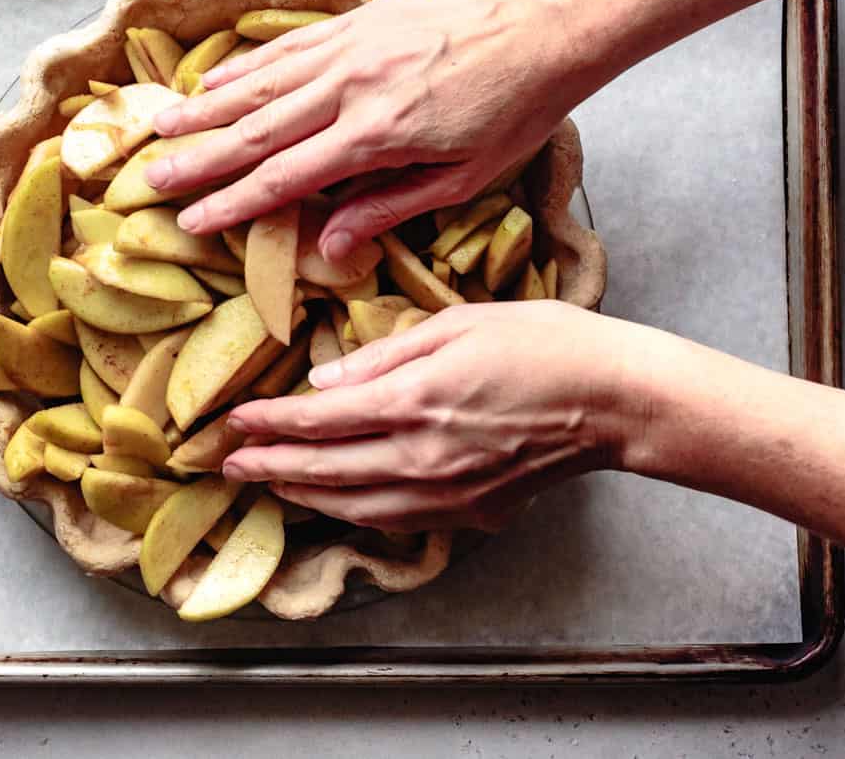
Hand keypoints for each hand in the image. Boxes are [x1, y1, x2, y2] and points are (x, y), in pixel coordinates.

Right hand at [146, 0, 594, 261]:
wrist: (546, 26)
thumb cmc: (514, 111)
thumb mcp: (462, 178)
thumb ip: (389, 208)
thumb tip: (326, 243)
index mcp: (375, 136)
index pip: (284, 177)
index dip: (232, 202)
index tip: (191, 220)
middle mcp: (350, 88)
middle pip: (257, 129)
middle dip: (199, 157)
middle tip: (151, 177)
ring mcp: (350, 49)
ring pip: (262, 82)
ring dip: (207, 107)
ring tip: (162, 124)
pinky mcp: (358, 22)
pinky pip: (289, 45)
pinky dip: (248, 64)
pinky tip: (217, 78)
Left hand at [222, 302, 646, 532]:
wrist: (618, 400)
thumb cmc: (546, 344)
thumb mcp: (459, 322)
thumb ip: (385, 355)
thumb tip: (325, 380)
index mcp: (416, 401)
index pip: (318, 419)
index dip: (269, 423)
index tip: (234, 423)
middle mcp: (423, 457)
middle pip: (325, 469)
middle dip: (269, 466)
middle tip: (227, 465)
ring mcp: (449, 494)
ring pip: (355, 506)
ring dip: (304, 497)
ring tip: (270, 485)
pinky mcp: (474, 513)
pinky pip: (398, 521)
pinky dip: (355, 514)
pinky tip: (337, 504)